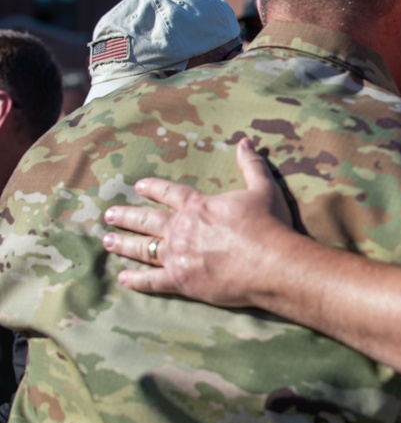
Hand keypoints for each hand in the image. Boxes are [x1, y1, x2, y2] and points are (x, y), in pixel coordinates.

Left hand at [103, 137, 292, 306]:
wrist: (270, 262)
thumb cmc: (268, 225)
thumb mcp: (263, 188)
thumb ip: (251, 165)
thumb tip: (245, 141)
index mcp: (198, 206)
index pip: (169, 193)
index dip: (153, 188)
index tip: (139, 186)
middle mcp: (182, 229)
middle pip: (147, 220)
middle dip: (127, 216)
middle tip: (110, 215)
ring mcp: (178, 256)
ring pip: (143, 248)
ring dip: (123, 244)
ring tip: (107, 240)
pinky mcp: (181, 281)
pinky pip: (151, 280)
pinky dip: (136, 279)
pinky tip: (122, 278)